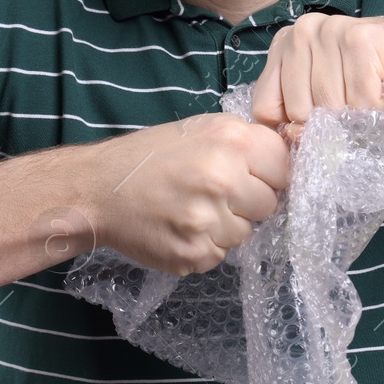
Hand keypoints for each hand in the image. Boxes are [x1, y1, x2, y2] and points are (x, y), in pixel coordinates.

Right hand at [85, 113, 290, 275]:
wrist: (98, 188)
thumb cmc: (152, 156)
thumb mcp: (201, 129)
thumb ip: (245, 142)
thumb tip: (285, 163)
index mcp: (231, 141)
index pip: (284, 168)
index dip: (269, 174)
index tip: (251, 176)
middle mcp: (224, 179)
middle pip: (269, 205)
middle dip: (248, 202)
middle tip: (215, 194)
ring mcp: (208, 220)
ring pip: (246, 233)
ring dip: (226, 226)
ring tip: (192, 209)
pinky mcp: (194, 254)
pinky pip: (220, 254)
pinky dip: (205, 245)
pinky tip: (181, 227)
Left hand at [250, 12, 383, 130]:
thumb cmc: (383, 84)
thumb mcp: (331, 100)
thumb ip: (301, 117)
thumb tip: (291, 137)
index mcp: (286, 44)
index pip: (265, 106)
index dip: (293, 128)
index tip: (321, 125)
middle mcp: (303, 30)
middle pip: (297, 109)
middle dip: (330, 123)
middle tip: (357, 106)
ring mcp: (331, 30)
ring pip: (328, 106)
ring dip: (359, 116)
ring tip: (375, 96)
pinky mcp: (361, 39)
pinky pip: (358, 100)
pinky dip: (379, 108)